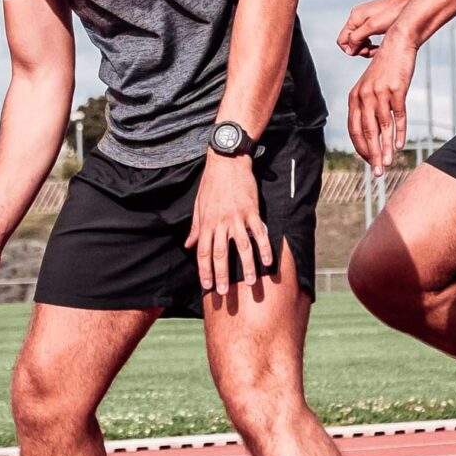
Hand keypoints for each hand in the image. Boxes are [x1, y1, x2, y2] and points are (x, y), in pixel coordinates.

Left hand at [186, 152, 272, 299]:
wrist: (226, 162)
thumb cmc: (211, 184)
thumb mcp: (198, 206)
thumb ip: (195, 228)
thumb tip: (188, 245)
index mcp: (206, 223)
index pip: (203, 252)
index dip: (204, 271)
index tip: (206, 286)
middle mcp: (220, 223)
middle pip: (221, 254)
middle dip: (221, 275)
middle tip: (223, 293)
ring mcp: (237, 218)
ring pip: (242, 247)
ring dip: (245, 267)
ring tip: (249, 283)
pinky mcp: (252, 211)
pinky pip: (259, 234)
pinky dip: (264, 248)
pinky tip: (268, 262)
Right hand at [337, 0, 408, 57]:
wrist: (405, 0)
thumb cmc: (393, 11)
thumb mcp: (372, 27)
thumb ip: (357, 38)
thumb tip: (350, 49)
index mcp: (354, 18)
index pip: (342, 41)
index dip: (352, 50)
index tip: (365, 51)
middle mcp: (356, 17)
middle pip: (349, 41)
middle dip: (360, 49)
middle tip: (373, 50)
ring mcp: (363, 18)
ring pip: (357, 39)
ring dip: (366, 47)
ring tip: (377, 47)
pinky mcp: (370, 20)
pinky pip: (364, 35)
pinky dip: (370, 42)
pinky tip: (378, 42)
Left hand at [346, 29, 417, 169]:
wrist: (398, 44)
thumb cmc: (386, 69)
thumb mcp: (371, 87)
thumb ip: (368, 107)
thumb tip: (373, 132)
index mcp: (355, 97)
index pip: (355, 130)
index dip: (361, 148)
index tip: (369, 162)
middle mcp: (364, 96)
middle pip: (367, 132)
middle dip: (372, 155)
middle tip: (377, 173)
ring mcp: (380, 93)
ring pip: (382, 128)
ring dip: (385, 148)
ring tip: (388, 164)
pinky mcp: (396, 90)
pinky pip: (397, 116)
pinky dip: (399, 132)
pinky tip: (399, 145)